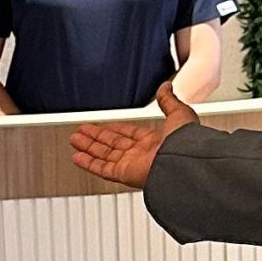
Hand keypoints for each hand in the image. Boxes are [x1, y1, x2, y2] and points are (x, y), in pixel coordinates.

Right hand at [70, 82, 197, 188]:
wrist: (185, 162)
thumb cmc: (187, 141)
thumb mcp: (179, 114)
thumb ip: (169, 101)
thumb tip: (167, 87)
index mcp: (156, 141)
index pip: (130, 134)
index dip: (115, 129)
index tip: (104, 126)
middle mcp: (143, 154)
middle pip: (113, 145)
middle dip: (96, 138)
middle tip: (82, 132)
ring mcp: (133, 165)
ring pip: (105, 155)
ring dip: (89, 147)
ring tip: (75, 140)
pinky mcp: (124, 174)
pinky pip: (102, 168)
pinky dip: (89, 163)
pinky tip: (77, 156)